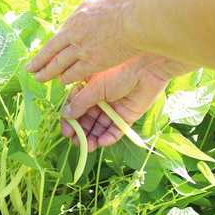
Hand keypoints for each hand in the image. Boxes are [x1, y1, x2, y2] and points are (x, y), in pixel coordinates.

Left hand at [24, 0, 143, 84]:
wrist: (136, 16)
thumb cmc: (129, 5)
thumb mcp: (102, 3)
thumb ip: (92, 13)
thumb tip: (91, 15)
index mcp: (77, 16)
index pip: (60, 33)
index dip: (51, 45)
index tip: (44, 51)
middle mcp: (74, 32)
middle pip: (51, 49)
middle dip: (39, 60)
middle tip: (30, 68)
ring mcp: (80, 48)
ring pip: (58, 63)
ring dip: (47, 72)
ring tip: (38, 78)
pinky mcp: (91, 62)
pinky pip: (73, 72)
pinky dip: (65, 78)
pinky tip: (60, 82)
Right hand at [61, 54, 195, 151]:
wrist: (148, 67)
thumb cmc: (119, 70)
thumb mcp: (94, 87)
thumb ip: (80, 103)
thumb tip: (65, 115)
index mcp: (89, 87)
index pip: (75, 105)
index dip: (70, 119)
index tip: (66, 132)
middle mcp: (100, 97)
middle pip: (87, 118)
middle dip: (82, 131)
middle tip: (76, 143)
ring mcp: (114, 107)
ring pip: (101, 126)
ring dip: (93, 137)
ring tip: (88, 147)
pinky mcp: (127, 115)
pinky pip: (116, 129)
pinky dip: (109, 136)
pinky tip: (102, 142)